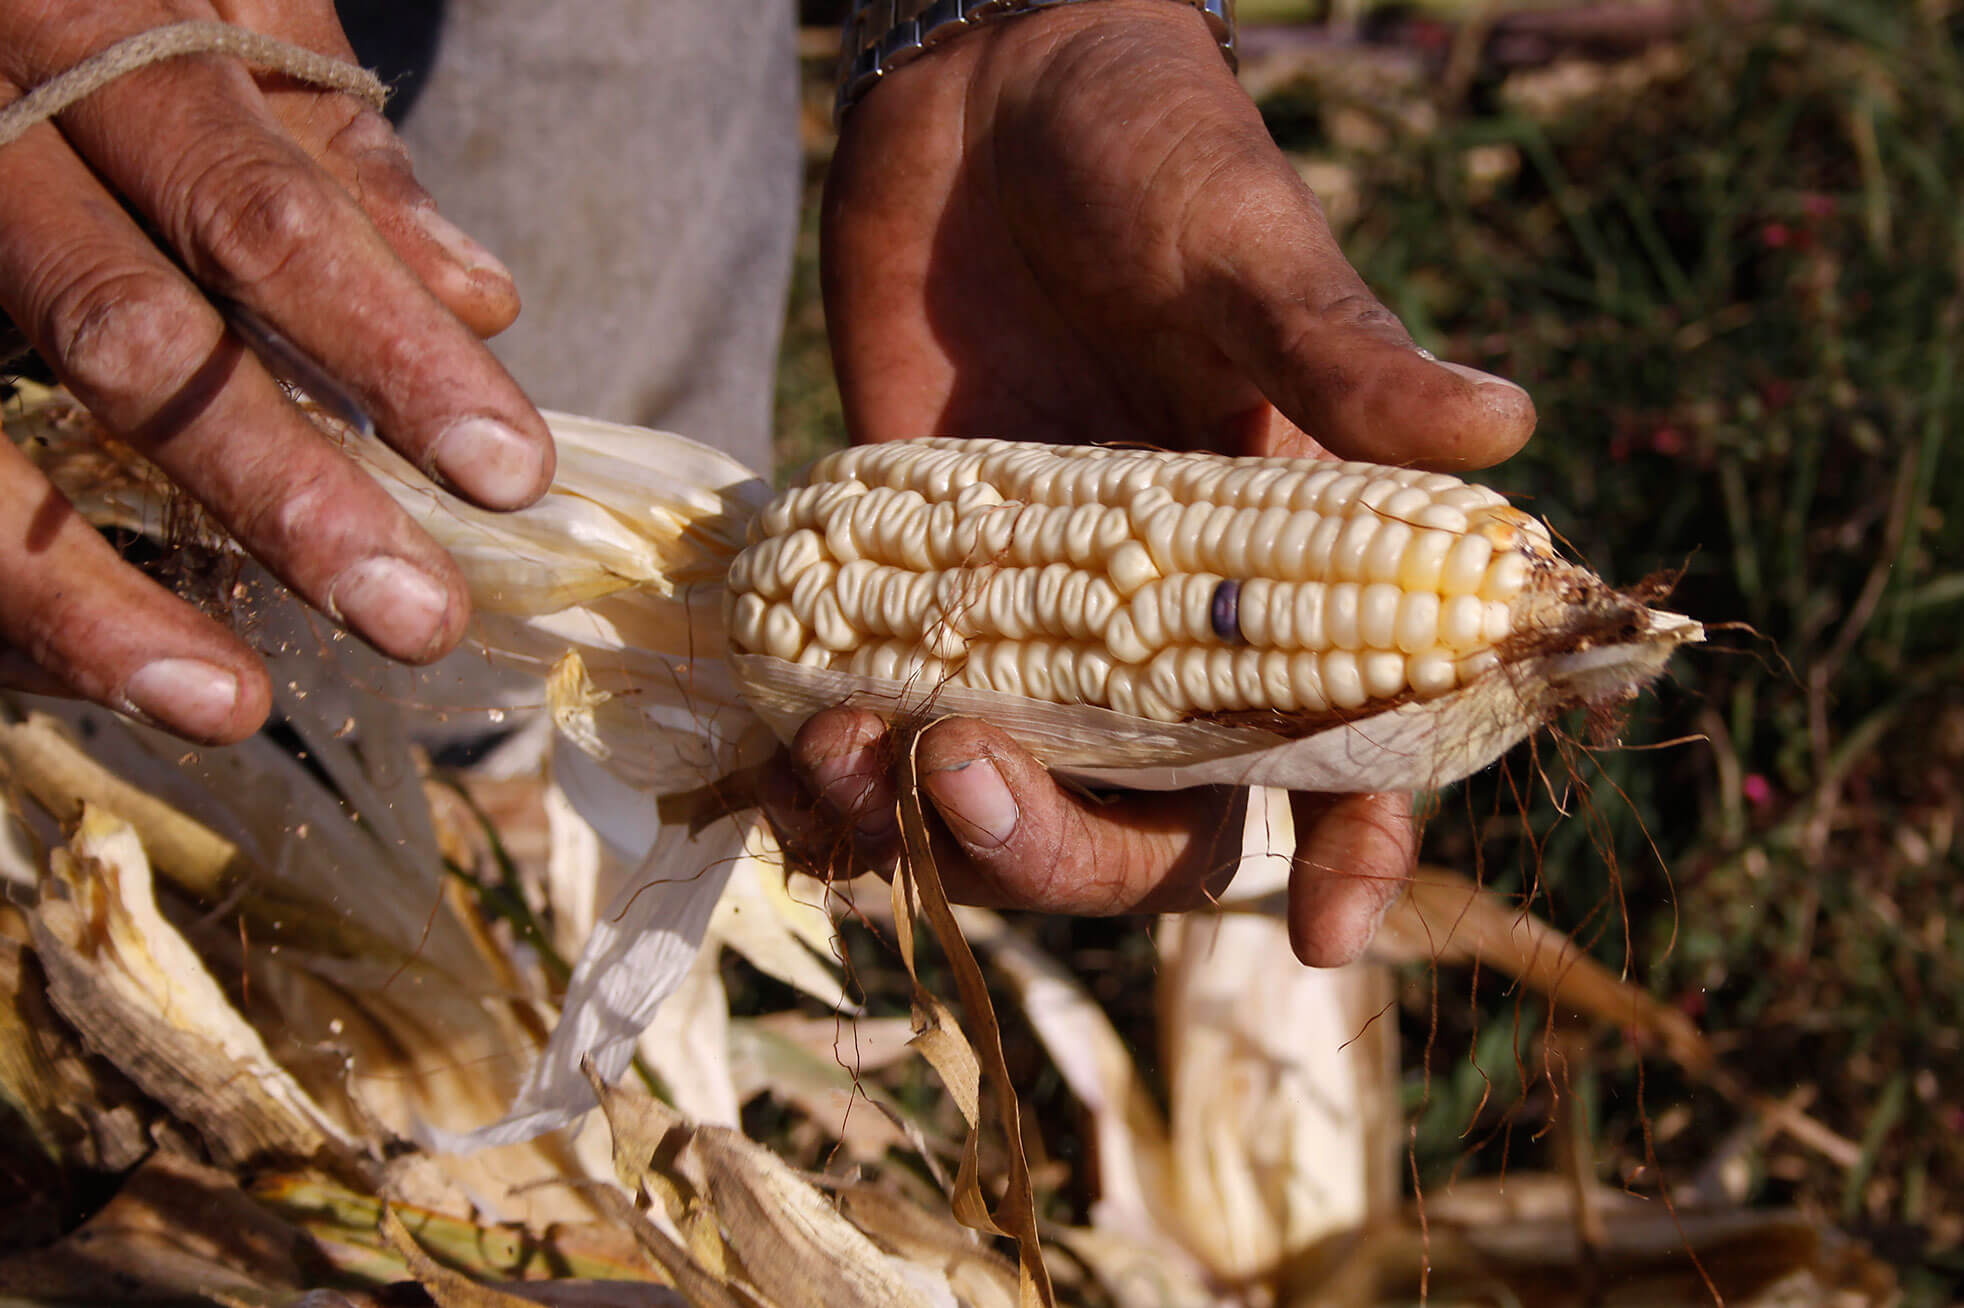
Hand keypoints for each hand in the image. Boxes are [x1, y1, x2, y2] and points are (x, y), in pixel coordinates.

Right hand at [0, 0, 552, 742]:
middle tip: (415, 618)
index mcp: (92, 32)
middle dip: (281, 490)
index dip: (388, 349)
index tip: (509, 474)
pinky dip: (18, 591)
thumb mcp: (213, 10)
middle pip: (129, 335)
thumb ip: (330, 149)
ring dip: (96, 597)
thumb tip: (484, 299)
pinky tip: (109, 672)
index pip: (262, 214)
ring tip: (227, 705)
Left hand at [817, 0, 1535, 961]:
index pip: (1348, 738)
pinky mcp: (910, 581)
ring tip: (846, 757)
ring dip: (926, 826)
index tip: (1330, 942)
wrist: (977, 95)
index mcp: (1281, 560)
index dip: (1355, 846)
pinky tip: (795, 743)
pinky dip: (839, 766)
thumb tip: (1508, 429)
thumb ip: (1340, 354)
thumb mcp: (1244, 248)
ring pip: (1010, 795)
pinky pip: (886, 722)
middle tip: (970, 775)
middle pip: (1152, 816)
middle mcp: (1163, 617)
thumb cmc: (1146, 146)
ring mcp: (1030, 610)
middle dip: (1064, 845)